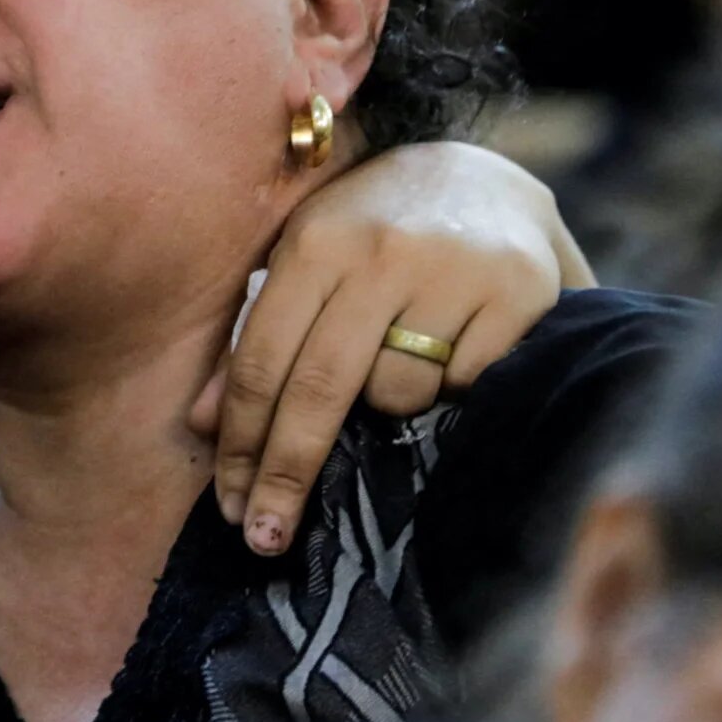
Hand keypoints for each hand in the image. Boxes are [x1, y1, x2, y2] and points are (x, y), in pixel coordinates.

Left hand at [192, 142, 589, 554]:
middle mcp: (382, 250)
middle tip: (265, 541)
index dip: (242, 442)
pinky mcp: (518, 291)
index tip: (231, 507)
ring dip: (391, 407)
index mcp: (317, 240)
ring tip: (406, 362)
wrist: (490, 180)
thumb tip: (202, 424)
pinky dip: (453, 386)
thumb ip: (256, 336)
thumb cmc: (376, 234)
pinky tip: (458, 350)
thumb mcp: (307, 264)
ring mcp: (453, 269)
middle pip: (319, 389)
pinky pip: (464, 385)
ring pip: (398, 395)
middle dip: (287, 473)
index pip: (263, 359)